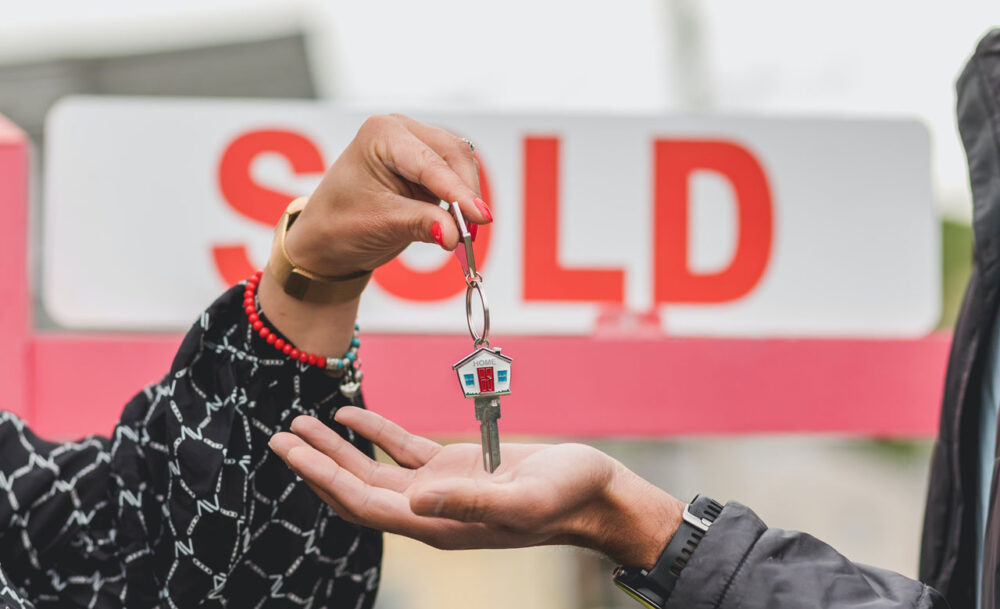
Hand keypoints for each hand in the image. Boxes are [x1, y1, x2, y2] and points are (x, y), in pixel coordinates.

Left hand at [258, 114, 489, 355]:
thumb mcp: (380, 224)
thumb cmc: (339, 225)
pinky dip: (462, 199)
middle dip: (466, 193)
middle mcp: (401, 131)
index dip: (458, 191)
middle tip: (473, 231)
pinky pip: (457, 176)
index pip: (430, 162)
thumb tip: (455, 234)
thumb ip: (420, 224)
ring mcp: (416, 144)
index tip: (481, 217)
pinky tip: (458, 222)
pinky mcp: (428, 164)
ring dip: (466, 196)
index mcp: (381, 134)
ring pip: (461, 164)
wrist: (327, 237)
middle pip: (453, 154)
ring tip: (463, 231)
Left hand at [268, 407, 684, 567]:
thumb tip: (415, 504)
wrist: (596, 493)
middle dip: (316, 465)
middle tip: (279, 437)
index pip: (364, 504)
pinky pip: (402, 450)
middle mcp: (430, 510)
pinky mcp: (454, 468)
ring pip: (373, 469)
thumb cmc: (569, 497)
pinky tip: (351, 414)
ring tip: (301, 424)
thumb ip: (472, 503)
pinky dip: (375, 433)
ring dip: (337, 449)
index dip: (324, 479)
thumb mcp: (525, 499)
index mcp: (439, 523)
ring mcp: (440, 489)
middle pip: (356, 489)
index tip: (291, 453)